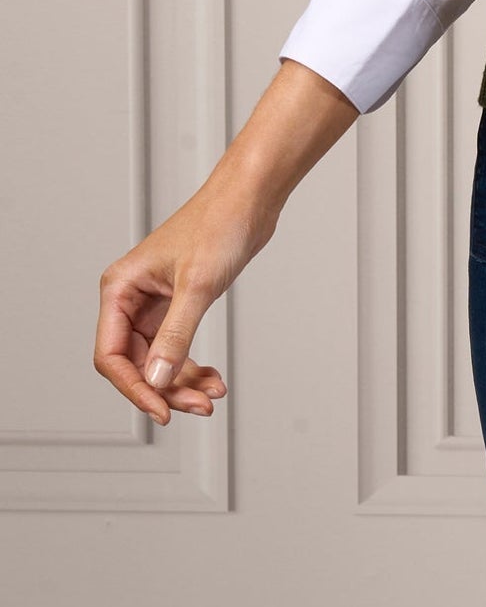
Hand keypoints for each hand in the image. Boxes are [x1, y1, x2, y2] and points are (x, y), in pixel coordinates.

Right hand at [95, 175, 277, 425]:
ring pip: (158, 360)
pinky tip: (213, 378)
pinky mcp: (179, 303)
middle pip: (136, 363)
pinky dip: (192, 366)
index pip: (112, 356)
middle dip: (166, 388)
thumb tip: (156, 381)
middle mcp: (132, 297)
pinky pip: (177, 347)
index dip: (134, 389)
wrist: (251, 196)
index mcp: (121, 288)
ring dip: (182, 381)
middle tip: (198, 405)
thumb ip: (175, 336)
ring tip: (212, 395)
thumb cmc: (220, 223)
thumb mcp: (198, 285)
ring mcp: (156, 302)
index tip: (161, 410)